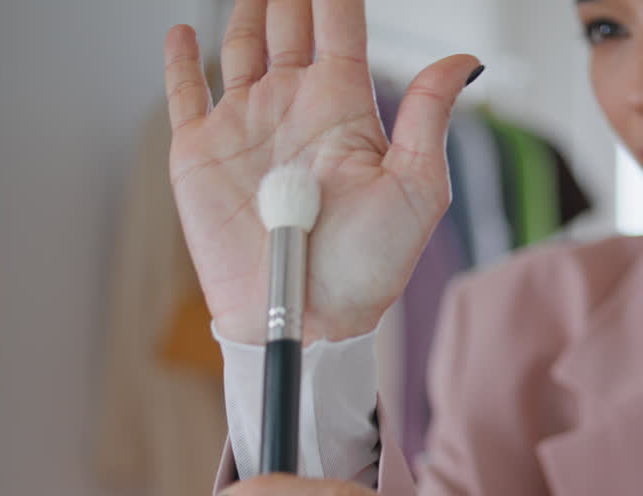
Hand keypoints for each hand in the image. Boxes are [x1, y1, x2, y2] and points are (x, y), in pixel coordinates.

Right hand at [163, 0, 480, 344]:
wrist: (306, 317)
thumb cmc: (367, 267)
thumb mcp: (416, 189)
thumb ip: (429, 117)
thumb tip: (463, 59)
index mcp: (344, 108)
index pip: (339, 26)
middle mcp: (294, 108)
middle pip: (287, 24)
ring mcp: (245, 126)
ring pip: (239, 45)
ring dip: (242, 8)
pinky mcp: (199, 153)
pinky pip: (185, 93)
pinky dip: (178, 60)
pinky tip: (180, 31)